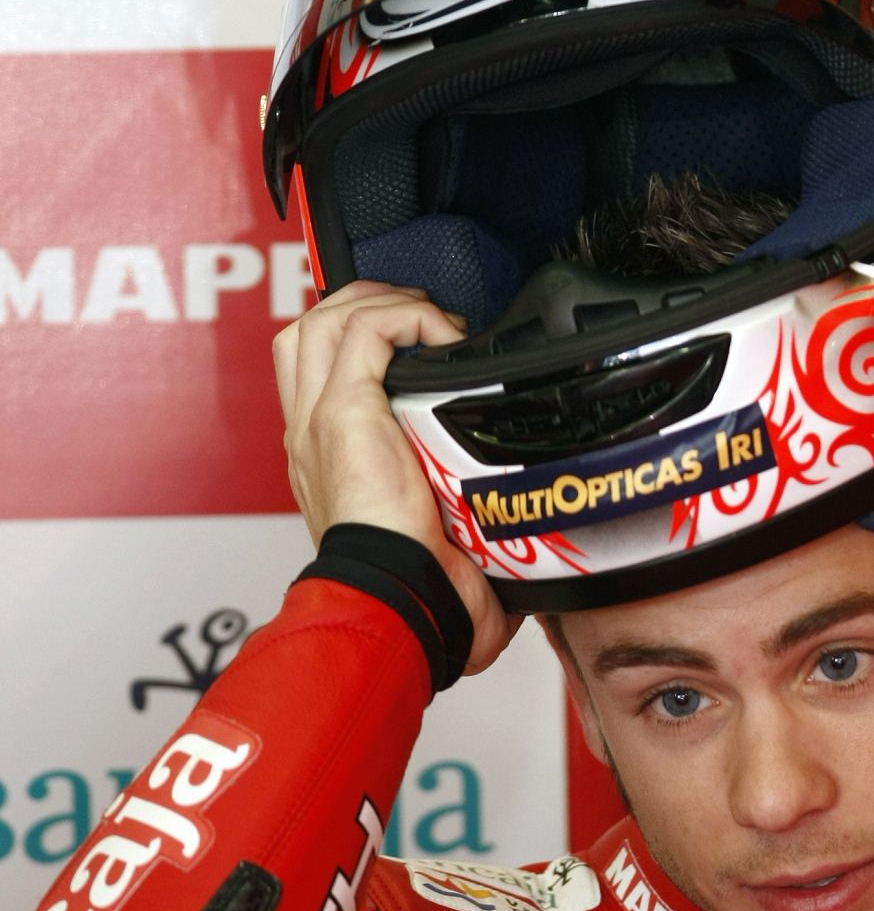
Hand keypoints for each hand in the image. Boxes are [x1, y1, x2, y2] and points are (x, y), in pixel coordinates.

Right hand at [273, 281, 519, 674]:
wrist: (399, 607)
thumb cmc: (421, 591)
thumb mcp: (442, 533)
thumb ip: (465, 508)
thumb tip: (528, 522)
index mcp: (328, 459)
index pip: (318, 374)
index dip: (362, 341)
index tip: (421, 345)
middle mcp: (313, 434)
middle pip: (308, 332)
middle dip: (366, 306)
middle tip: (425, 320)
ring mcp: (321, 421)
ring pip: (323, 321)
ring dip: (383, 304)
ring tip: (432, 320)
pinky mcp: (344, 414)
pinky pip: (365, 331)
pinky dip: (406, 318)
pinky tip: (446, 336)